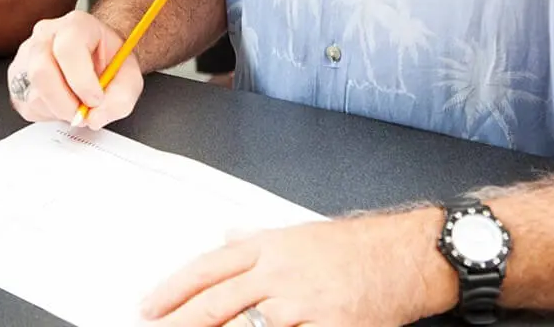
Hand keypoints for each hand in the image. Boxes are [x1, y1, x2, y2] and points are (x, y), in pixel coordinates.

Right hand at [7, 11, 143, 128]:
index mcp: (76, 25)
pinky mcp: (16, 77)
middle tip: (84, 112)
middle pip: (41, 71)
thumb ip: (120, 98)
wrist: (98, 55)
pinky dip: (47, 113)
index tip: (96, 100)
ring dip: (59, 110)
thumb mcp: (129, 77)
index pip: (68, 49)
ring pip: (33, 93)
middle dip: (66, 103)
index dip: (82, 81)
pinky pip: (26, 105)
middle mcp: (46, 34)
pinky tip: (62, 102)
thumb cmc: (110, 60)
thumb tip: (95, 118)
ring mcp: (26, 54)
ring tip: (76, 103)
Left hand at [140, 210, 457, 326]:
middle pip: (217, 301)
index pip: (208, 268)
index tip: (149, 305)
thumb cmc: (355, 246)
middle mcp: (278, 273)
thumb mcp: (298, 235)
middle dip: (181, 320)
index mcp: (268, 247)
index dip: (174, 288)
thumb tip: (227, 235)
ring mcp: (301, 304)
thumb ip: (259, 241)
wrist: (403, 255)